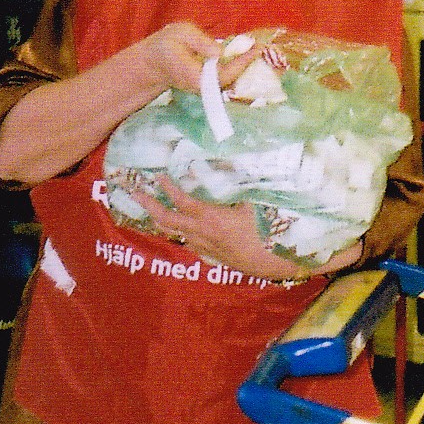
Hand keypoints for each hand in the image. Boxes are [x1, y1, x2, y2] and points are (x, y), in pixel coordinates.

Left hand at [126, 174, 333, 282]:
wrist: (287, 264)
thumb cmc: (275, 230)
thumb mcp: (261, 199)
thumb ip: (244, 179)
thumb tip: (230, 159)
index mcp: (214, 220)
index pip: (183, 203)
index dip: (168, 188)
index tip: (157, 175)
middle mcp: (207, 237)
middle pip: (170, 223)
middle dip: (151, 207)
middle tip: (135, 194)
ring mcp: (212, 251)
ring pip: (180, 237)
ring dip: (165, 223)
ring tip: (154, 210)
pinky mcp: (221, 260)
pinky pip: (194, 247)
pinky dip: (184, 235)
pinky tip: (186, 232)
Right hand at [128, 22, 257, 97]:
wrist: (152, 62)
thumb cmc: (164, 45)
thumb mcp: (180, 34)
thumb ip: (200, 43)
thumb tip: (220, 52)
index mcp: (196, 76)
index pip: (225, 73)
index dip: (243, 62)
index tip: (257, 48)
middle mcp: (203, 87)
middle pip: (232, 81)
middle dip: (248, 65)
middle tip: (261, 47)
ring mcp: (205, 88)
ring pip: (230, 81)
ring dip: (244, 66)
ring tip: (256, 49)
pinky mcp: (207, 85)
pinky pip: (225, 78)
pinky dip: (237, 67)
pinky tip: (245, 54)